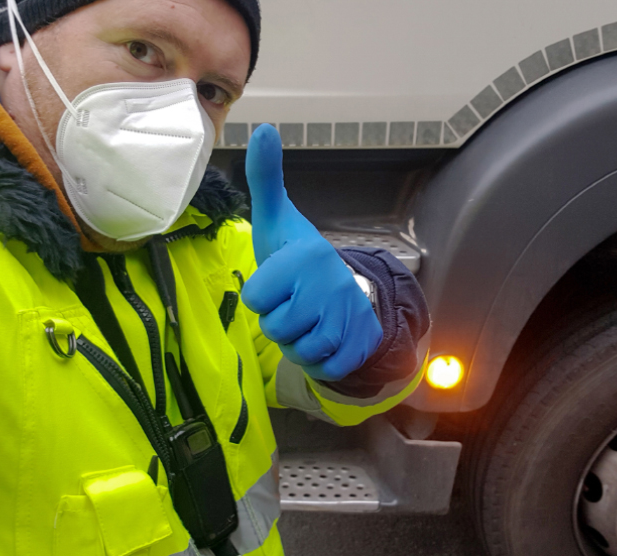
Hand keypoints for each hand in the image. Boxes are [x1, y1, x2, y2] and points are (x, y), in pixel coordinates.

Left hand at [241, 125, 382, 380]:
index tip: (277, 281)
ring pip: (299, 350)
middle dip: (278, 322)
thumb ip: (265, 178)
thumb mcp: (277, 218)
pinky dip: (319, 361)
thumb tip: (263, 127)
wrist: (348, 290)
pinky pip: (324, 367)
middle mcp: (330, 284)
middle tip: (292, 303)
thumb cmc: (298, 256)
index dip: (260, 296)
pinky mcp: (360, 345)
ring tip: (307, 320)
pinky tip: (324, 339)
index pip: (255, 299)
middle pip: (275, 328)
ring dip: (297, 343)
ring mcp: (349, 315)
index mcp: (305, 255)